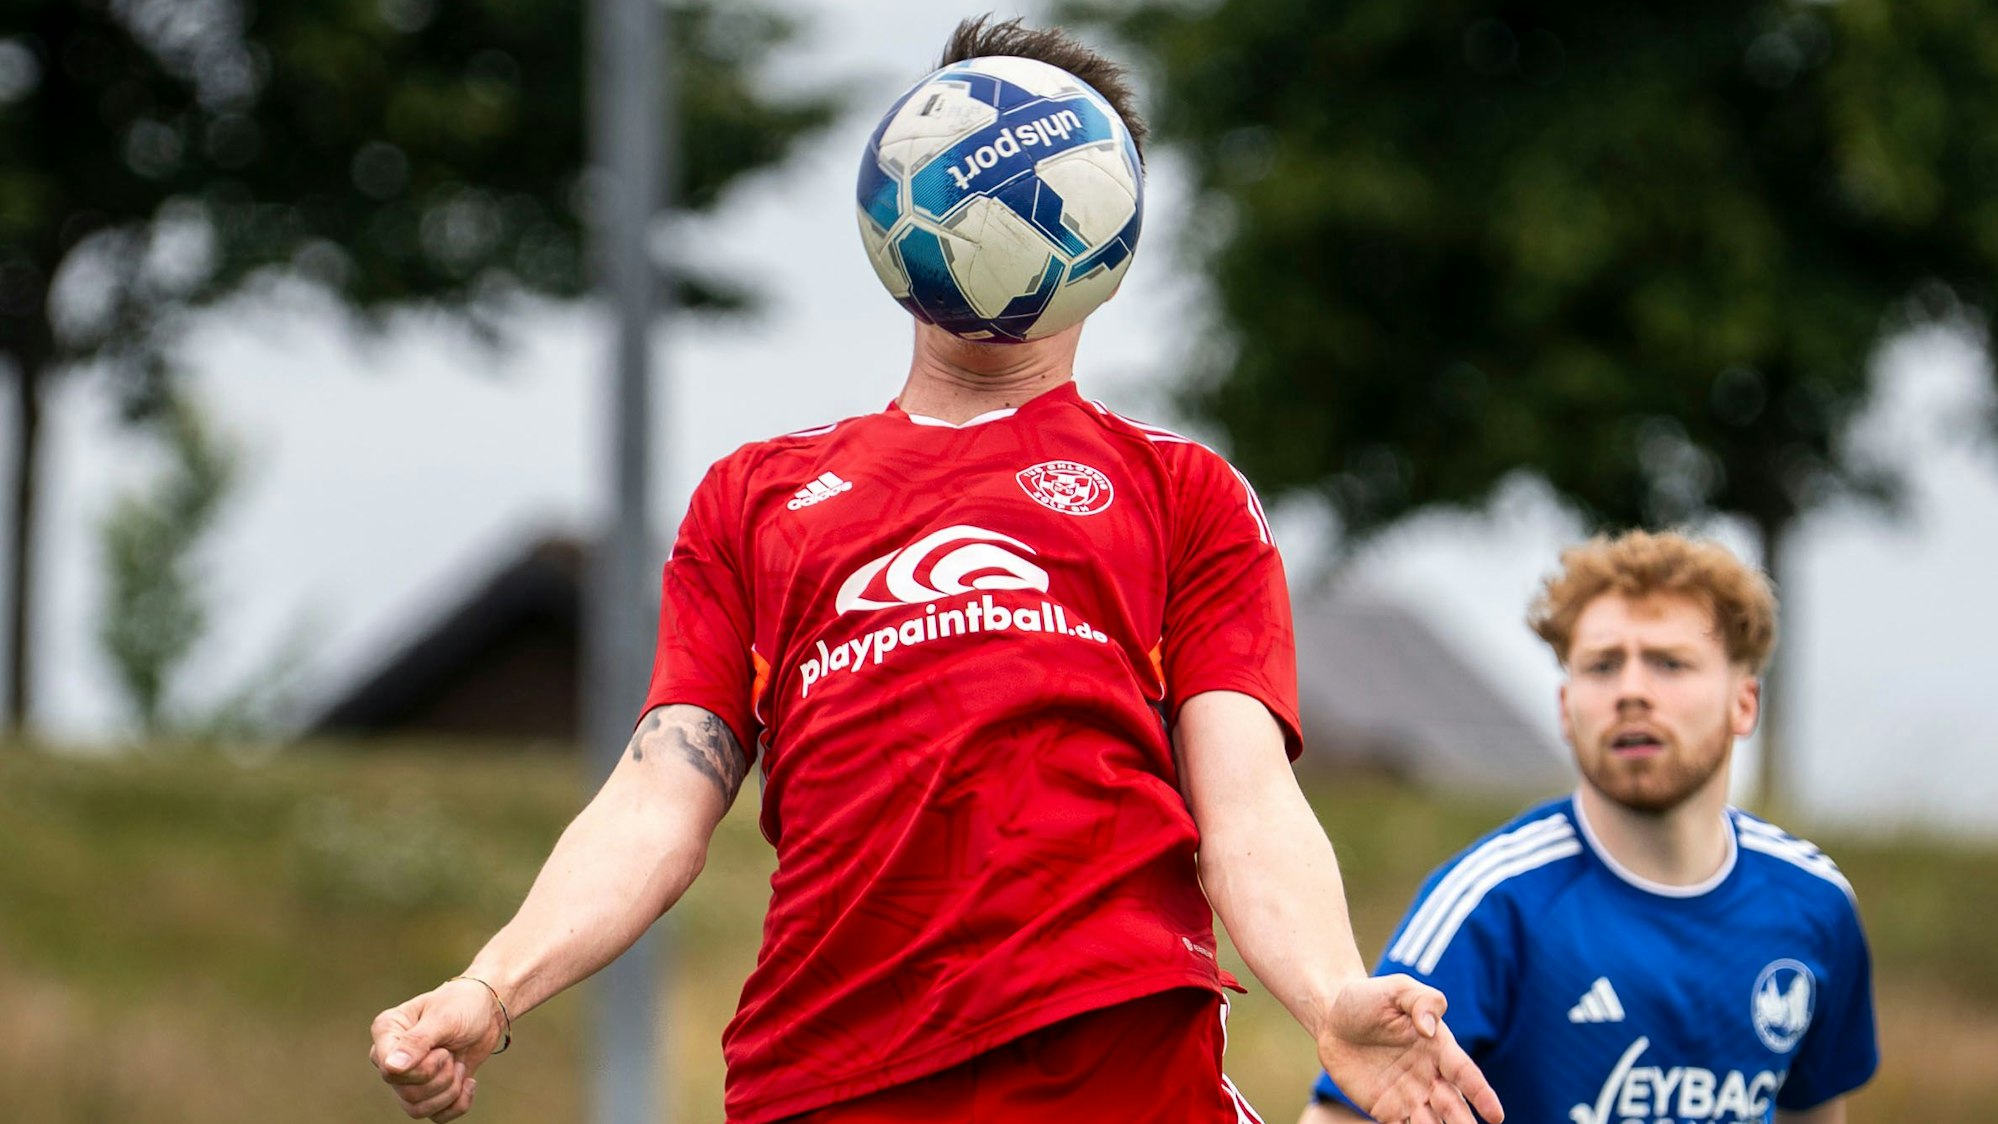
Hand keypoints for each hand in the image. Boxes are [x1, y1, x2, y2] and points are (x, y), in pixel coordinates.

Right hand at [369, 979, 505, 1120]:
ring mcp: (408, 1077)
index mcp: (387, 1031)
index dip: (420, 1069)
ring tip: (458, 1065)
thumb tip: (391, 1067)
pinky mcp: (428, 1090)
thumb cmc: (463, 1004)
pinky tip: (468, 1081)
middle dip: (441, 1077)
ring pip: (416, 1109)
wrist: (487, 1011)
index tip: (442, 1051)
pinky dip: (458, 1104)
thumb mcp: (444, 1018)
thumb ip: (417, 1041)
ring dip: (449, 1091)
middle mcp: (390, 1057)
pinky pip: (436, 1116)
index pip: (389, 1069)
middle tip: (451, 1053)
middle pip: (406, 1093)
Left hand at [1314, 974, 1503, 1123]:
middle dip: (1462, 1120)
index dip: (1481, 1093)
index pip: (1464, 1073)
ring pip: (1431, 1121)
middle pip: (1452, 1103)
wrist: (1333, 1017)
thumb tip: (1429, 1029)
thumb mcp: (1397, 989)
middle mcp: (1429, 1076)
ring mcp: (1409, 1095)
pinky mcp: (1386, 1109)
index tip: (1495, 1115)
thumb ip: (1421, 1001)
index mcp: (1438, 1048)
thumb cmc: (1369, 999)